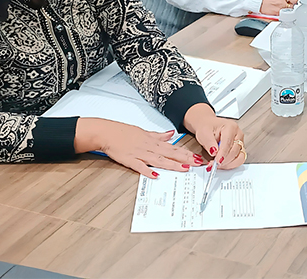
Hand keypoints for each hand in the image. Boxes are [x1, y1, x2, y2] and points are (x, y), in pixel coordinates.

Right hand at [75, 118, 204, 177]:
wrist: (108, 133)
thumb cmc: (124, 132)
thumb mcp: (145, 132)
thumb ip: (159, 135)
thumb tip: (171, 134)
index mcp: (154, 142)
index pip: (175, 148)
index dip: (187, 153)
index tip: (198, 157)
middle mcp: (150, 148)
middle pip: (171, 154)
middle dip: (186, 159)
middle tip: (198, 164)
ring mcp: (140, 154)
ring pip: (160, 160)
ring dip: (173, 164)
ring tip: (184, 168)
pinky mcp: (130, 160)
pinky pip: (140, 166)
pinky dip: (148, 171)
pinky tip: (156, 175)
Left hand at [182, 103, 245, 169]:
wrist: (207, 126)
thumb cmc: (207, 127)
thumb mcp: (204, 133)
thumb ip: (209, 142)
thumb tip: (214, 153)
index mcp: (230, 127)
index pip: (228, 143)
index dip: (223, 154)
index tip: (217, 161)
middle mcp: (238, 134)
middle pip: (234, 151)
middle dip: (224, 160)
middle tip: (213, 165)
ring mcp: (240, 142)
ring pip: (239, 157)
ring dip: (229, 164)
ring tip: (218, 165)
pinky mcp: (239, 148)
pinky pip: (239, 159)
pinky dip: (231, 164)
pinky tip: (222, 164)